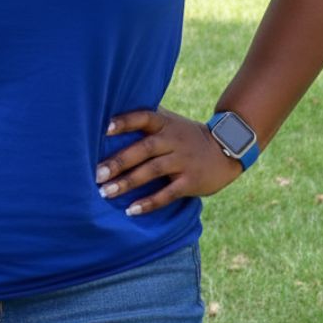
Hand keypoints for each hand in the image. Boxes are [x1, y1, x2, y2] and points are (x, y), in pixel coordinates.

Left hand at [95, 107, 243, 214]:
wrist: (226, 149)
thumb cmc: (185, 135)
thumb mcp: (170, 121)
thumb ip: (146, 119)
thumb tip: (112, 113)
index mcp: (165, 123)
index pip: (143, 117)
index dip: (125, 122)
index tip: (105, 129)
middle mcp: (172, 140)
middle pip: (143, 149)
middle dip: (119, 161)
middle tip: (97, 174)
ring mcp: (182, 161)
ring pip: (152, 171)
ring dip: (128, 183)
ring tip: (106, 192)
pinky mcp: (190, 181)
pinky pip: (168, 194)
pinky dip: (149, 202)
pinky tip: (131, 210)